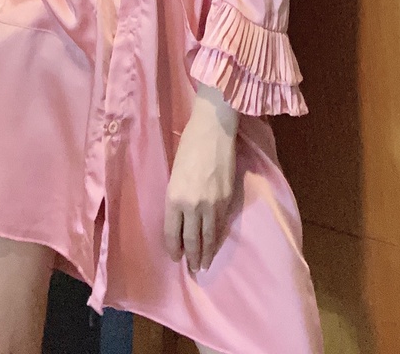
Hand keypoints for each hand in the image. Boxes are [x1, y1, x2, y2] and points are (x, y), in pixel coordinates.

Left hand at [164, 86, 237, 272]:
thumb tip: (180, 217)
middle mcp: (192, 205)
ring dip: (206, 253)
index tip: (175, 257)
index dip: (173, 248)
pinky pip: (221, 224)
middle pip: (191, 239)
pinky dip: (218, 237)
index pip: (172, 232)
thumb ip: (177, 197)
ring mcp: (212, 203)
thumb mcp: (174, 173)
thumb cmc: (188, 145)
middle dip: (190, 256)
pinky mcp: (227, 199)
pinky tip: (216, 244)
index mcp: (174, 197)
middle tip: (191, 269)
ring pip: (209, 236)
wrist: (213, 130)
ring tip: (204, 265)